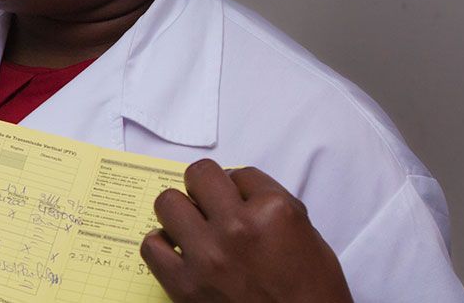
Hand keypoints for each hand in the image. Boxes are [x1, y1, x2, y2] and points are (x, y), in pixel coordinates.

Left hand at [141, 160, 352, 302]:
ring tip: (193, 227)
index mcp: (274, 211)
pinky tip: (179, 251)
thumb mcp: (307, 236)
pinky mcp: (185, 285)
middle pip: (199, 175)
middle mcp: (238, 227)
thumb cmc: (311, 293)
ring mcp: (208, 256)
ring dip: (180, 212)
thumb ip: (272, 206)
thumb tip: (240, 190)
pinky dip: (162, 245)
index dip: (240, 187)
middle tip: (211, 204)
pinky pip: (152, 246)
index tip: (241, 201)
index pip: (241, 173)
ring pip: (168, 203)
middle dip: (205, 187)